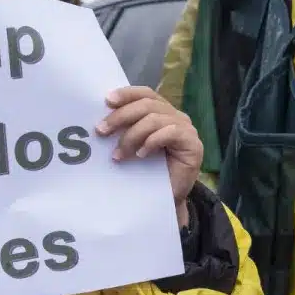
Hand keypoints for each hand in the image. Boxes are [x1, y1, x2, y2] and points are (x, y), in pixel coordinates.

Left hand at [97, 87, 201, 225]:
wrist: (163, 201)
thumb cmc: (146, 173)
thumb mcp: (132, 146)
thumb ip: (124, 129)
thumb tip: (101, 121)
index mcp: (162, 112)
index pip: (145, 94)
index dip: (127, 94)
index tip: (106, 101)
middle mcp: (176, 116)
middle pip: (147, 104)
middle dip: (121, 116)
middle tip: (101, 131)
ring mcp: (187, 129)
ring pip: (155, 119)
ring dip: (132, 136)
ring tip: (118, 154)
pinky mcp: (193, 144)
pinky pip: (170, 133)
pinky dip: (151, 142)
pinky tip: (141, 155)